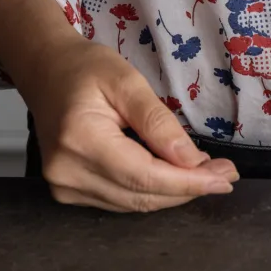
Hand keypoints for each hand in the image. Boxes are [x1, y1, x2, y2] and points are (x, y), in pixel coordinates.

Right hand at [26, 37, 238, 212]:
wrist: (46, 71)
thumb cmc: (85, 67)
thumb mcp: (126, 80)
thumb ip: (158, 121)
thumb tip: (192, 161)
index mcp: (80, 139)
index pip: (144, 176)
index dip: (188, 182)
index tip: (224, 178)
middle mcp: (67, 172)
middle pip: (140, 195)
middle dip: (187, 189)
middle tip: (225, 175)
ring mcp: (64, 186)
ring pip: (132, 204)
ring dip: (172, 193)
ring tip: (206, 175)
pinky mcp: (68, 192)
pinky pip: (119, 200)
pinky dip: (150, 191)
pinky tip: (173, 176)